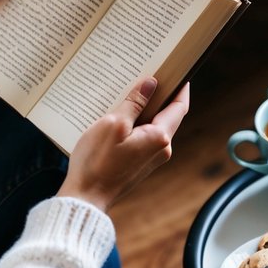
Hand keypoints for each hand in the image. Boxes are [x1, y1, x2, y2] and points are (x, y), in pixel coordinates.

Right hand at [58, 78, 190, 211]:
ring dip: (146, 109)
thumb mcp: (114, 124)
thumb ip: (134, 102)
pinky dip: (138, 123)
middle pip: (169, 114)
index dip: (181, 87)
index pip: (180, 106)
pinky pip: (145, 136)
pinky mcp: (140, 162)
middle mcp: (162, 149)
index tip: (178, 70)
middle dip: (161, 95)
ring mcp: (152, 158)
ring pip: (155, 125)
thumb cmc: (97, 162)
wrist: (86, 197)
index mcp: (160, 137)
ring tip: (131, 91)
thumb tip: (151, 83)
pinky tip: (122, 115)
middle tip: (150, 74)